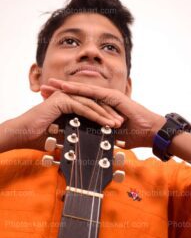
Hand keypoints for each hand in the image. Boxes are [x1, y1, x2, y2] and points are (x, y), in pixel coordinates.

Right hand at [0, 89, 123, 152]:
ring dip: (105, 114)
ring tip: (117, 124)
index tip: (116, 126)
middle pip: (94, 104)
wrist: (22, 134)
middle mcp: (68, 96)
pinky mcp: (62, 100)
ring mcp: (65, 96)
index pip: (91, 108)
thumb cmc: (39, 136)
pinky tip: (105, 122)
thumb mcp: (63, 133)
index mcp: (69, 102)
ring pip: (91, 104)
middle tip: (121, 123)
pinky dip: (95, 115)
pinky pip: (83, 107)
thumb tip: (88, 141)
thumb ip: (75, 131)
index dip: (104, 116)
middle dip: (108, 114)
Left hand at [42, 78, 165, 148]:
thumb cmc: (133, 134)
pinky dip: (81, 90)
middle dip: (60, 89)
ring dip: (67, 86)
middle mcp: (103, 98)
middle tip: (43, 86)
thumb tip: (87, 140)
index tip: (47, 98)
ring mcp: (109, 96)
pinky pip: (95, 93)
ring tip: (52, 84)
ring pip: (84, 90)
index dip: (63, 98)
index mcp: (101, 106)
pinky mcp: (114, 97)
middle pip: (78, 92)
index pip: (79, 100)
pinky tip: (68, 88)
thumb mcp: (109, 134)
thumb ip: (98, 132)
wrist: (150, 132)